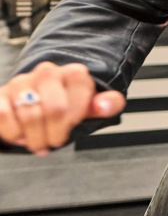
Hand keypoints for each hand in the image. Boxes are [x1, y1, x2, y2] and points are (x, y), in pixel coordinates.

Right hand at [0, 63, 126, 154]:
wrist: (41, 97)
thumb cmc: (71, 104)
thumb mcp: (94, 104)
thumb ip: (109, 104)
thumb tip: (103, 107)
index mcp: (75, 74)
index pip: (77, 103)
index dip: (73, 122)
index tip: (70, 128)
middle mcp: (48, 72)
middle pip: (53, 110)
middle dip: (54, 134)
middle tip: (53, 142)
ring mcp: (23, 82)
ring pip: (28, 115)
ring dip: (34, 137)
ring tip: (38, 142)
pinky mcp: (2, 93)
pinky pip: (3, 115)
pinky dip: (13, 132)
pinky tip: (21, 134)